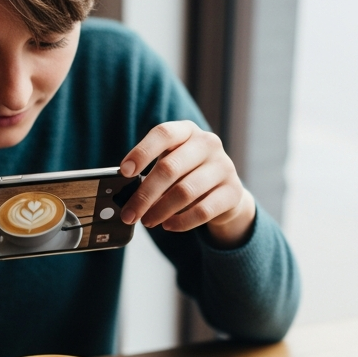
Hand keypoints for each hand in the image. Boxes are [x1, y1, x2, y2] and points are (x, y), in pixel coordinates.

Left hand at [119, 121, 256, 247]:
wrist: (223, 192)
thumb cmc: (185, 175)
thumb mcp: (167, 166)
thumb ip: (147, 175)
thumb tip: (124, 198)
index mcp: (186, 131)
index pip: (163, 134)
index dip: (142, 152)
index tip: (124, 172)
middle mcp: (207, 143)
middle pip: (169, 168)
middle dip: (143, 195)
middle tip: (128, 214)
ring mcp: (223, 166)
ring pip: (185, 191)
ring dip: (160, 211)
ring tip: (146, 221)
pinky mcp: (233, 191)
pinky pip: (203, 210)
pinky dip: (181, 221)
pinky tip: (168, 225)